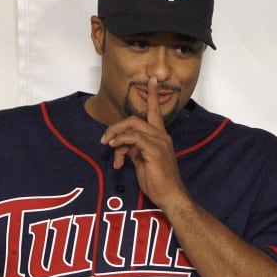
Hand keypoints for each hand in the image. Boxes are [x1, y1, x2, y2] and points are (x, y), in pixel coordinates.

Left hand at [99, 77, 186, 209]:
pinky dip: (121, 141)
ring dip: (116, 134)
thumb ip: (134, 150)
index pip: (155, 111)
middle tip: (105, 139)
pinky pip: (134, 138)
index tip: (152, 80)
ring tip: (108, 146)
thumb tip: (122, 146)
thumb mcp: (142, 163)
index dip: (153, 95)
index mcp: (160, 137)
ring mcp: (159, 142)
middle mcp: (162, 136)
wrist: (170, 196)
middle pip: (136, 118)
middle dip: (117, 126)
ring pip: (133, 125)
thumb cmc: (158, 182)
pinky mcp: (155, 150)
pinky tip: (114, 149)